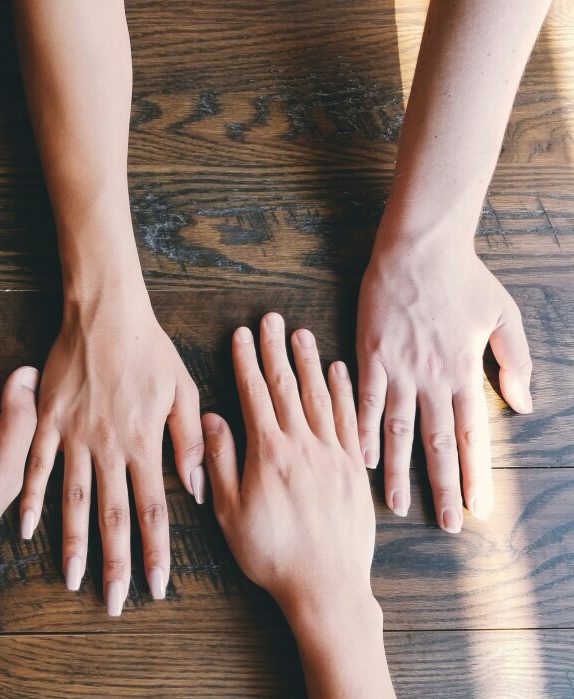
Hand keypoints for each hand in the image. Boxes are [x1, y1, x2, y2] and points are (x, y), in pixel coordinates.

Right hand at [18, 285, 203, 614]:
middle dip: (116, 564)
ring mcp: (74, 436)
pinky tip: (26, 529)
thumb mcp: (183, 390)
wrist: (104, 311)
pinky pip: (37, 467)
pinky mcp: (47, 420)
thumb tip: (198, 489)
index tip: (157, 587)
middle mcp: (109, 447)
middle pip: (113, 517)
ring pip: (74, 501)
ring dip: (73, 544)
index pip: (154, 510)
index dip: (156, 552)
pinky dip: (31, 499)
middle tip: (115, 602)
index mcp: (144, 443)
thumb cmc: (149, 348)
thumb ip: (189, 441)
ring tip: (72, 579)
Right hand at [203, 312, 391, 698]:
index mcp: (269, 453)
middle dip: (276, 350)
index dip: (246, 361)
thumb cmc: (271, 555)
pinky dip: (344, 392)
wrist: (326, 587)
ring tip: (302, 334)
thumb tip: (211, 419)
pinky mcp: (354, 470)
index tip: (242, 334)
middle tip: (272, 319)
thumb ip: (220, 462)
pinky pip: (350, 420)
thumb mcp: (229, 512)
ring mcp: (333, 455)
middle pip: (287, 386)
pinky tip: (339, 372)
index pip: (255, 394)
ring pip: (320, 396)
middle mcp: (303, 445)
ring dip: (309, 362)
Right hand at [356, 245, 532, 530]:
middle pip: (437, 443)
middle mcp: (432, 378)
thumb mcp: (504, 316)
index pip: (471, 435)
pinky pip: (365, 401)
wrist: (419, 248)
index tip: (479, 509)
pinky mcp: (370, 355)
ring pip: (399, 430)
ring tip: (396, 506)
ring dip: (398, 471)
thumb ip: (514, 362)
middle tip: (446, 525)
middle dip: (443, 487)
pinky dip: (363, 430)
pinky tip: (361, 458)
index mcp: (464, 372)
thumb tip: (524, 405)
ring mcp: (398, 368)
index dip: (475, 475)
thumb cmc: (464, 278)